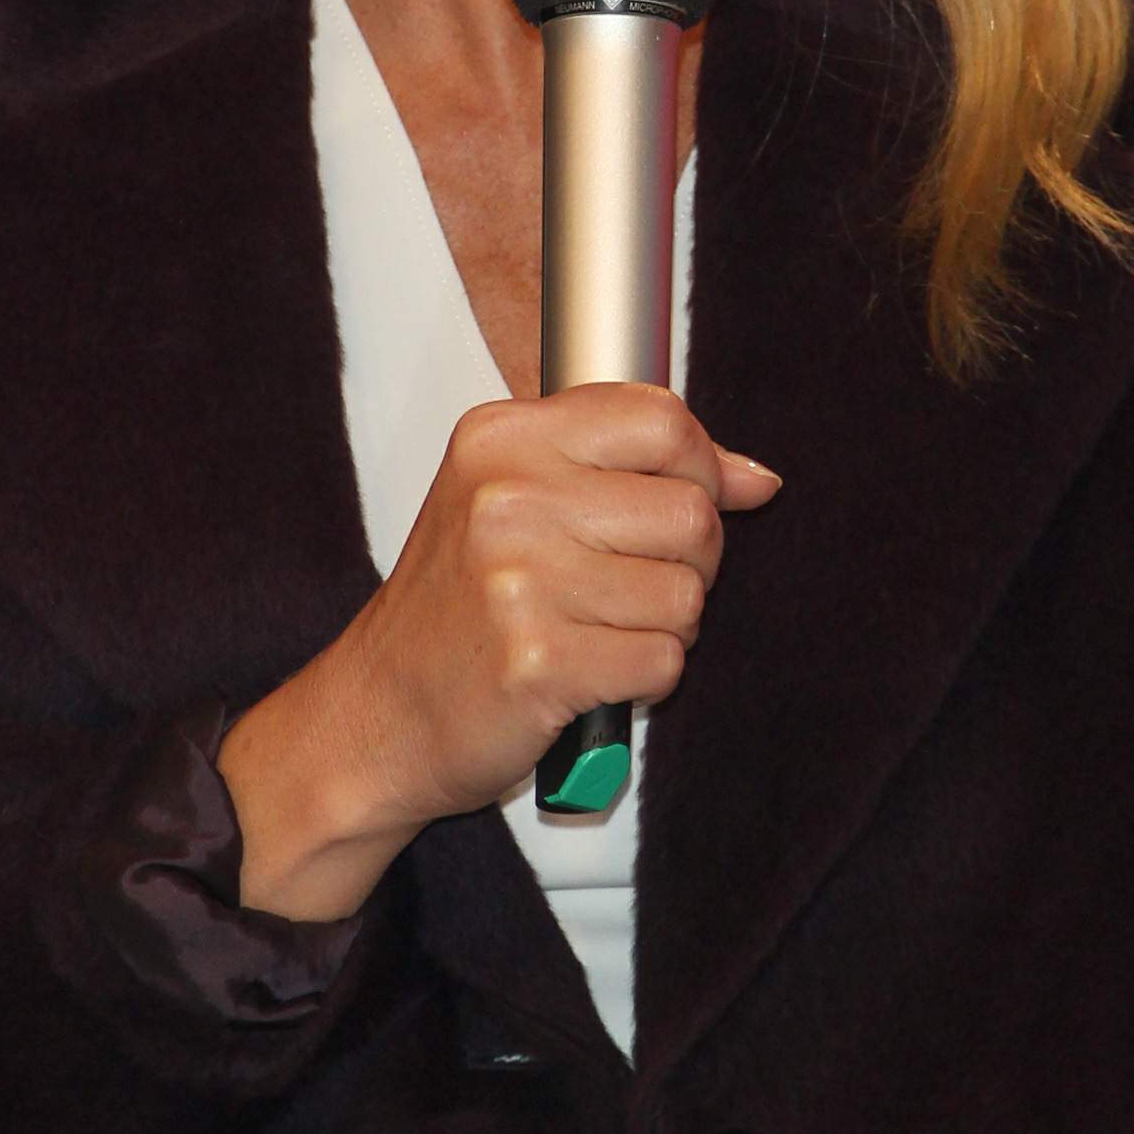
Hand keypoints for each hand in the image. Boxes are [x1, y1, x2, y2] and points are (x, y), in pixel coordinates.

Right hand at [219, 388, 780, 919]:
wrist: (377, 714)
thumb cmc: (455, 610)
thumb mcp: (515, 502)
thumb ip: (632, 470)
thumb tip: (756, 478)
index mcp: (501, 439)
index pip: (660, 419)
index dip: (700, 468)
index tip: (684, 502)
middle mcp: (506, 498)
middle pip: (690, 512)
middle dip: (689, 561)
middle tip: (629, 586)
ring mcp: (519, 581)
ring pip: (686, 594)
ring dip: (663, 628)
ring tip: (597, 632)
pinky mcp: (539, 662)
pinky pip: (662, 661)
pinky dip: (643, 680)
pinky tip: (590, 674)